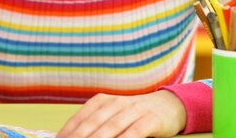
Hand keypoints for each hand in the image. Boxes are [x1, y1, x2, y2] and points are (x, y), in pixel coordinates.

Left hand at [56, 91, 186, 137]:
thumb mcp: (112, 114)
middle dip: (79, 137)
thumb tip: (73, 136)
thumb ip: (95, 124)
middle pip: (93, 123)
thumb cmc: (133, 115)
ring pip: (111, 128)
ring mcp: (133, 110)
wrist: (167, 105)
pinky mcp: (150, 120)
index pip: (80, 118)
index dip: (68, 131)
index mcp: (101, 101)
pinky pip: (135, 132)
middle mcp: (115, 103)